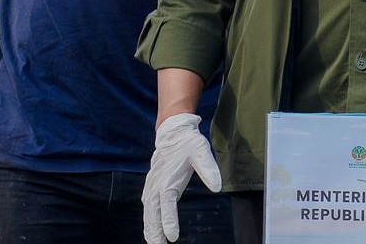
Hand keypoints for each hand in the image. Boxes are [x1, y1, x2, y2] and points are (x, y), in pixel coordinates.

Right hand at [143, 113, 222, 243]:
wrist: (173, 131)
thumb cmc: (189, 143)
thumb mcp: (202, 152)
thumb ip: (209, 169)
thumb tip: (217, 187)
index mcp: (168, 179)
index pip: (167, 204)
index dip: (169, 221)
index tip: (172, 237)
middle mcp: (157, 184)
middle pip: (153, 212)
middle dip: (155, 230)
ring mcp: (152, 184)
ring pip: (148, 210)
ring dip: (149, 227)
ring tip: (153, 242)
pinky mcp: (152, 184)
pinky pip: (148, 205)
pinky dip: (148, 218)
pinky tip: (150, 228)